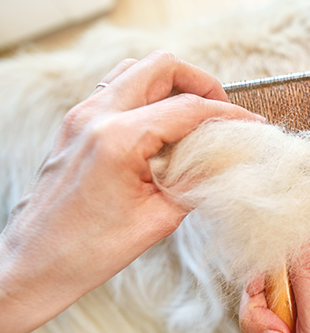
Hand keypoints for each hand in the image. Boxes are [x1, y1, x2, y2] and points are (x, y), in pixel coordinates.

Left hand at [0, 51, 263, 332]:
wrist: (35, 264)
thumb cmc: (88, 250)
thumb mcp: (158, 219)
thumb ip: (197, 182)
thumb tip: (226, 161)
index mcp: (118, 139)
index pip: (189, 109)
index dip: (229, 116)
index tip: (252, 126)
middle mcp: (96, 116)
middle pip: (162, 67)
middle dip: (200, 83)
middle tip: (220, 113)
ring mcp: (81, 116)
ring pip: (136, 70)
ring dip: (171, 85)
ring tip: (193, 116)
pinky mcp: (75, 125)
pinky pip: (117, 89)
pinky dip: (146, 96)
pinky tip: (161, 127)